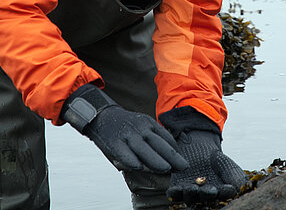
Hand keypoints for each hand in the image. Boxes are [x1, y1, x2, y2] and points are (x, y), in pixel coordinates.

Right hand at [61, 84, 188, 172]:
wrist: (102, 116)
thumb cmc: (127, 126)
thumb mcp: (143, 126)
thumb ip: (155, 138)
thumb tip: (172, 154)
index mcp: (148, 123)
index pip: (165, 138)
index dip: (175, 151)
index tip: (182, 163)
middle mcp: (139, 128)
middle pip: (157, 143)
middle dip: (171, 157)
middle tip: (182, 167)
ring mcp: (126, 135)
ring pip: (142, 148)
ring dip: (154, 159)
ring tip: (165, 169)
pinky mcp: (113, 143)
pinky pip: (123, 152)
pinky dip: (130, 160)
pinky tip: (138, 167)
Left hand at [167, 130, 247, 202]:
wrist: (201, 150)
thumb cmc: (219, 163)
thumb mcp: (231, 170)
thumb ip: (238, 181)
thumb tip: (237, 191)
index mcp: (218, 198)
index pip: (220, 199)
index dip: (224, 195)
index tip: (227, 188)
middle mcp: (203, 200)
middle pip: (204, 201)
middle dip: (207, 196)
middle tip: (211, 190)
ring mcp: (190, 195)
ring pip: (189, 199)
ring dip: (192, 195)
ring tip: (194, 188)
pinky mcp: (177, 188)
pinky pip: (174, 195)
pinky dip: (176, 193)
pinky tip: (179, 189)